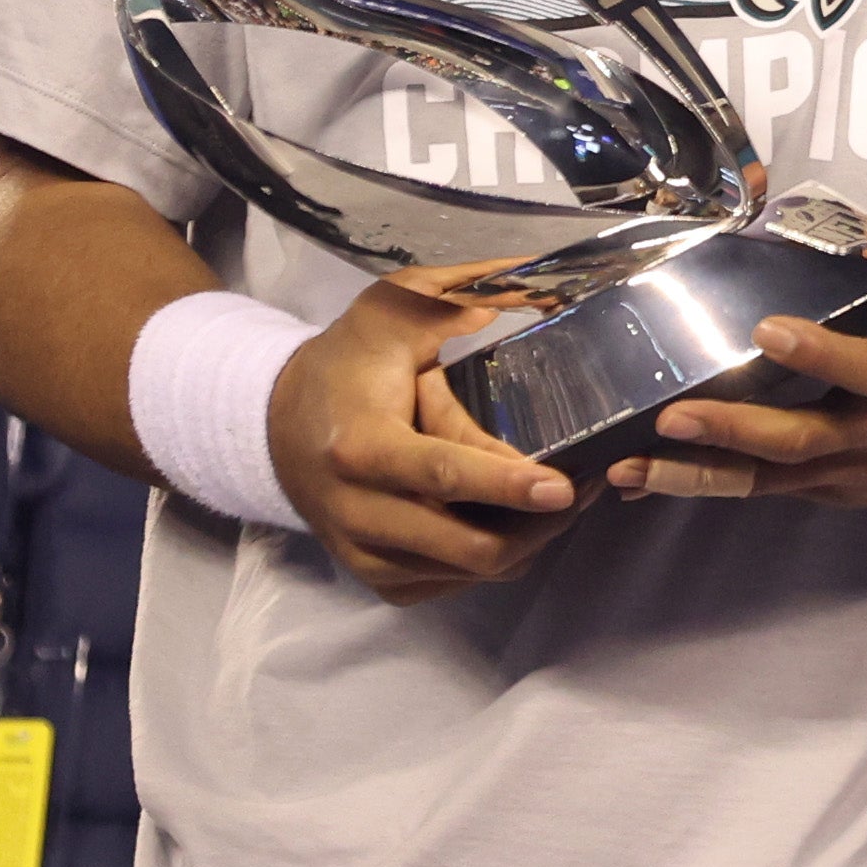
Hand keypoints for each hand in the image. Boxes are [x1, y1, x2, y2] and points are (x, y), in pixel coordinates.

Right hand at [264, 279, 583, 603]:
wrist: (277, 428)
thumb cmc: (347, 363)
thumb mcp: (392, 313)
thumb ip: (462, 297)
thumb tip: (543, 282)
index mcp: (361, 446)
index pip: (442, 473)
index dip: (505, 484)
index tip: (563, 486)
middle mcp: (359, 512)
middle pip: (470, 546)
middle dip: (540, 526)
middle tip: (590, 488)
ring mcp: (367, 554)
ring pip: (472, 572)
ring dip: (529, 543)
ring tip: (570, 499)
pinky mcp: (378, 578)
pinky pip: (455, 583)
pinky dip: (497, 558)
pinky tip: (522, 519)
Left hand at [611, 99, 866, 506]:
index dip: (819, 355)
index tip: (766, 330)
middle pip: (805, 440)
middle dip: (737, 430)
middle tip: (675, 414)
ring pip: (779, 479)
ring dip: (706, 475)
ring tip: (634, 469)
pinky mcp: (852, 487)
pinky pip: (783, 490)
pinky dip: (725, 486)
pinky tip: (662, 479)